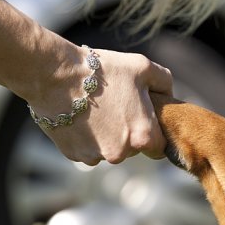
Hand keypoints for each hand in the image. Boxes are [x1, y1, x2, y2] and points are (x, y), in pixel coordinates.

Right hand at [31, 48, 172, 164]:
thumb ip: (165, 83)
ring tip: (99, 107)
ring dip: (108, 135)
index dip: (154, 132)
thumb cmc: (104, 70)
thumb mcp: (144, 68)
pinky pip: (88, 149)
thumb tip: (169, 95)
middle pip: (133, 149)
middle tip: (119, 106)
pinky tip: (83, 115)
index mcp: (143, 136)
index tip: (145, 118)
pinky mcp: (73, 155)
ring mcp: (95, 156)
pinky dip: (88, 136)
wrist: (56, 75)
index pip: (158, 147)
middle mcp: (121, 153)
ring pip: (110, 149)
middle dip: (130, 131)